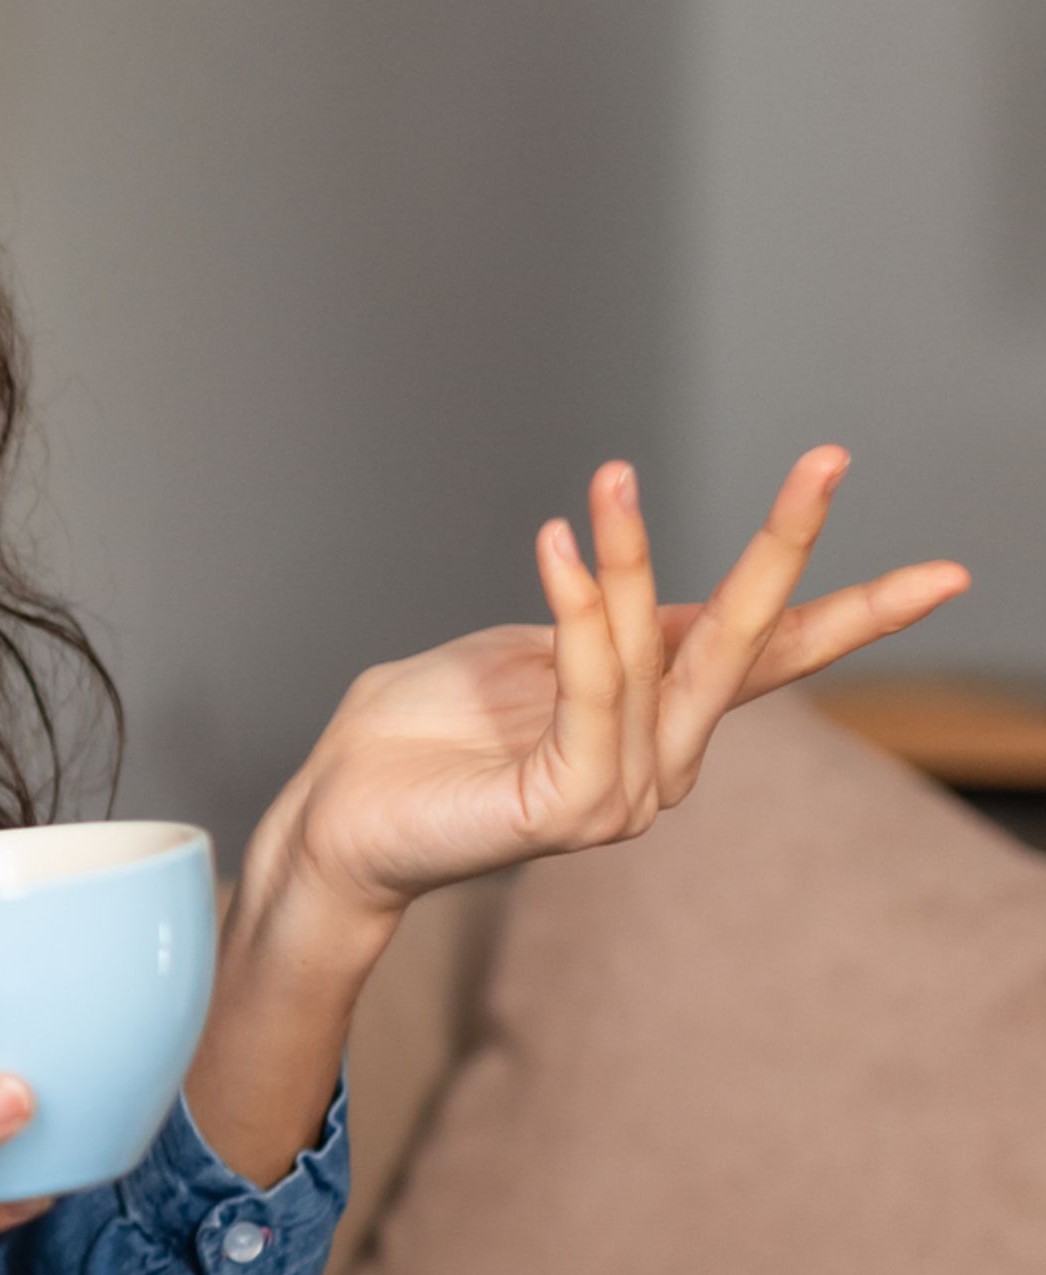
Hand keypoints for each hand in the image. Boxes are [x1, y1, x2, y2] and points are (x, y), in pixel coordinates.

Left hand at [180, 447, 968, 1188]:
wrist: (332, 814)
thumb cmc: (411, 737)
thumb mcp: (520, 655)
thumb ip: (597, 629)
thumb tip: (651, 589)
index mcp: (652, 722)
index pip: (766, 659)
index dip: (851, 612)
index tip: (942, 573)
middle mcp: (656, 766)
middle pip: (743, 646)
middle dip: (787, 549)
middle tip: (829, 459)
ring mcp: (621, 795)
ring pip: (652, 653)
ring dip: (627, 561)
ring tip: (604, 485)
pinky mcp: (569, 807)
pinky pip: (594, 687)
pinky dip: (581, 615)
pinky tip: (559, 544)